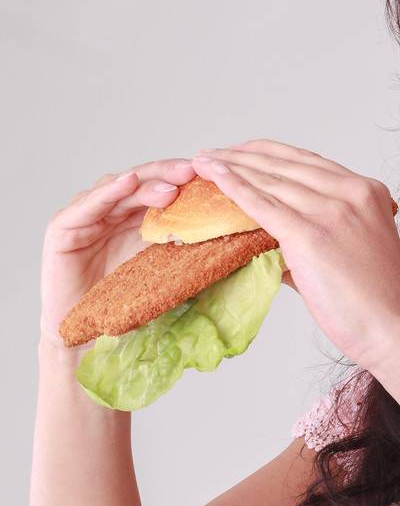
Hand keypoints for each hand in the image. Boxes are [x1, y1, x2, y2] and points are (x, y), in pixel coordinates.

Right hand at [40, 158, 196, 349]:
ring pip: (117, 190)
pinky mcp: (62, 227)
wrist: (86, 335)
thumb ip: (187, 256)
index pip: (160, 192)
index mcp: (134, 221)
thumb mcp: (163, 276)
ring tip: (171, 186)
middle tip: (193, 170)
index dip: (183, 183)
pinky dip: (108, 192)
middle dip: (168, 175)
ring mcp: (85, 216)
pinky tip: (128, 183)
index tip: (212, 178)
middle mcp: (110, 213)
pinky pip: (87, 205)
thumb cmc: (123, 307)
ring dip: (145, 184)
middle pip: (141, 184)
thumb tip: (232, 245)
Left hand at [189, 140, 399, 371]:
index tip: (241, 154)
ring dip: (230, 167)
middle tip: (211, 154)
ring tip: (201, 162)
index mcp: (367, 192)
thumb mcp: (355, 254)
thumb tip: (272, 246)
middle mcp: (351, 192)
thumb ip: (315, 241)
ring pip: (270, 178)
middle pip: (285, 163)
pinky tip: (213, 177)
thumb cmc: (379, 307)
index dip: (269, 155)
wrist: (396, 332)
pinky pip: (263, 203)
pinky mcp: (310, 234)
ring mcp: (332, 210)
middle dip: (242, 155)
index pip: (308, 161)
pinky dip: (234, 186)